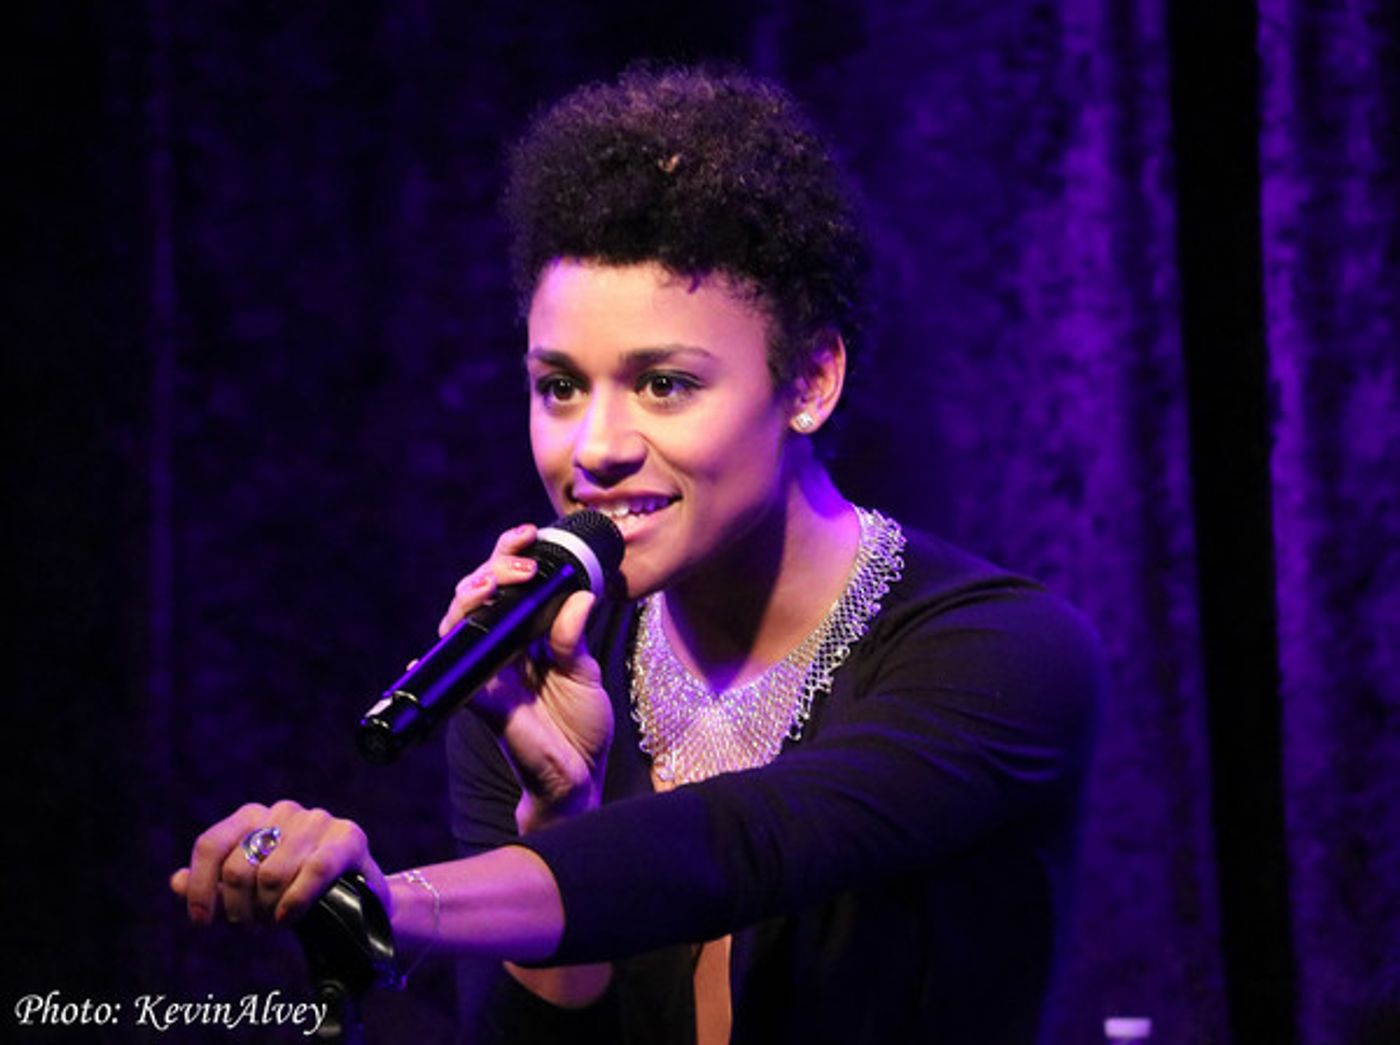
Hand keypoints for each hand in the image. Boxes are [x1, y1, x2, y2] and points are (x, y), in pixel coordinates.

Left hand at [170, 800, 387, 926]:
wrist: (358, 902)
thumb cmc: (295, 893)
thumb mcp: (249, 893)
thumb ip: (214, 886)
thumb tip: (177, 881)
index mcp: (255, 816)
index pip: (212, 844)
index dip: (201, 887)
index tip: (201, 922)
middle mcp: (284, 810)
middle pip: (240, 865)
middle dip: (240, 907)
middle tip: (252, 925)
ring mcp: (318, 820)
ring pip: (272, 873)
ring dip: (268, 910)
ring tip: (273, 921)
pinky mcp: (349, 836)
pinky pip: (312, 871)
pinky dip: (294, 902)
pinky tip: (288, 918)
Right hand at [441, 523, 613, 831]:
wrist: (578, 775)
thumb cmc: (580, 724)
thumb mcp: (585, 671)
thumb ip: (575, 635)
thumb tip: (580, 593)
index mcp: (526, 634)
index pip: (508, 583)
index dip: (509, 554)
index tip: (528, 532)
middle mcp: (501, 649)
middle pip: (476, 595)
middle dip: (492, 568)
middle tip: (523, 564)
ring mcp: (488, 674)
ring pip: (459, 626)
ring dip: (471, 599)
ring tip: (496, 584)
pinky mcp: (484, 704)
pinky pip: (455, 680)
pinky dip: (436, 666)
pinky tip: (420, 658)